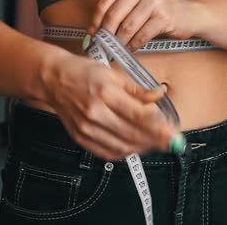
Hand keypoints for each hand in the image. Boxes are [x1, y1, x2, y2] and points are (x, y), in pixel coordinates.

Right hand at [46, 53, 176, 160]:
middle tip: (170, 141)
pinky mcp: (80, 138)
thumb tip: (159, 95)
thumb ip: (137, 89)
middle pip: (132, 134)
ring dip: (142, 147)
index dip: (159, 127)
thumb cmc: (83, 73)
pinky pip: (107, 152)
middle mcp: (95, 113)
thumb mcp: (113, 73)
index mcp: (105, 93)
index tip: (173, 133)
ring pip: (122, 146)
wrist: (53, 80)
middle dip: (156, 140)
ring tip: (155, 142)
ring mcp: (86, 128)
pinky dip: (125, 152)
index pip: (138, 116)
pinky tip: (134, 145)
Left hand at [87, 0, 199, 51]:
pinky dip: (133, 46)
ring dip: (119, 43)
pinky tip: (130, 50)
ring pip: (126, 27)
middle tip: (102, 47)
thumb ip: (119, 9)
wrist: (191, 12)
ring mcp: (153, 1)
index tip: (93, 35)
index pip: (105, 3)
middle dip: (106, 35)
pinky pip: (141, 36)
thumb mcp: (138, 0)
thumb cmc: (161, 9)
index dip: (95, 22)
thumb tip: (95, 30)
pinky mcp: (163, 17)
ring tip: (115, 50)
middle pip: (113, 16)